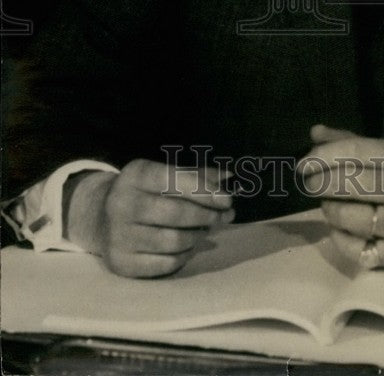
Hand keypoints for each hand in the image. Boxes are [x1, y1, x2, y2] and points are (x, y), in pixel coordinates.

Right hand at [64, 159, 233, 276]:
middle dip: (207, 215)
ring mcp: (118, 235)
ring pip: (173, 240)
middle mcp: (121, 203)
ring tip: (205, 229)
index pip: (174, 179)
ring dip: (198, 236)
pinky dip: (184, 255)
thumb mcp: (164, 175)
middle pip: (176, 213)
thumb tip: (229, 177)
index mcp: (135, 175)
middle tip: (224, 216)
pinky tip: (188, 246)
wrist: (100, 217)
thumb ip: (197, 175)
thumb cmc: (145, 192)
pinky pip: (165, 263)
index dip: (204, 190)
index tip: (227, 199)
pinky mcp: (120, 262)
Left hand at [297, 125, 383, 273]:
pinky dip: (340, 237)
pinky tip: (341, 229)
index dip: (324, 156)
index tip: (303, 164)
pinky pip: (356, 249)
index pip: (357, 152)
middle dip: (319, 183)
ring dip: (329, 210)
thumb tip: (314, 132)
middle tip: (308, 184)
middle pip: (349, 184)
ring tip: (329, 205)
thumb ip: (354, 143)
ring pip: (349, 218)